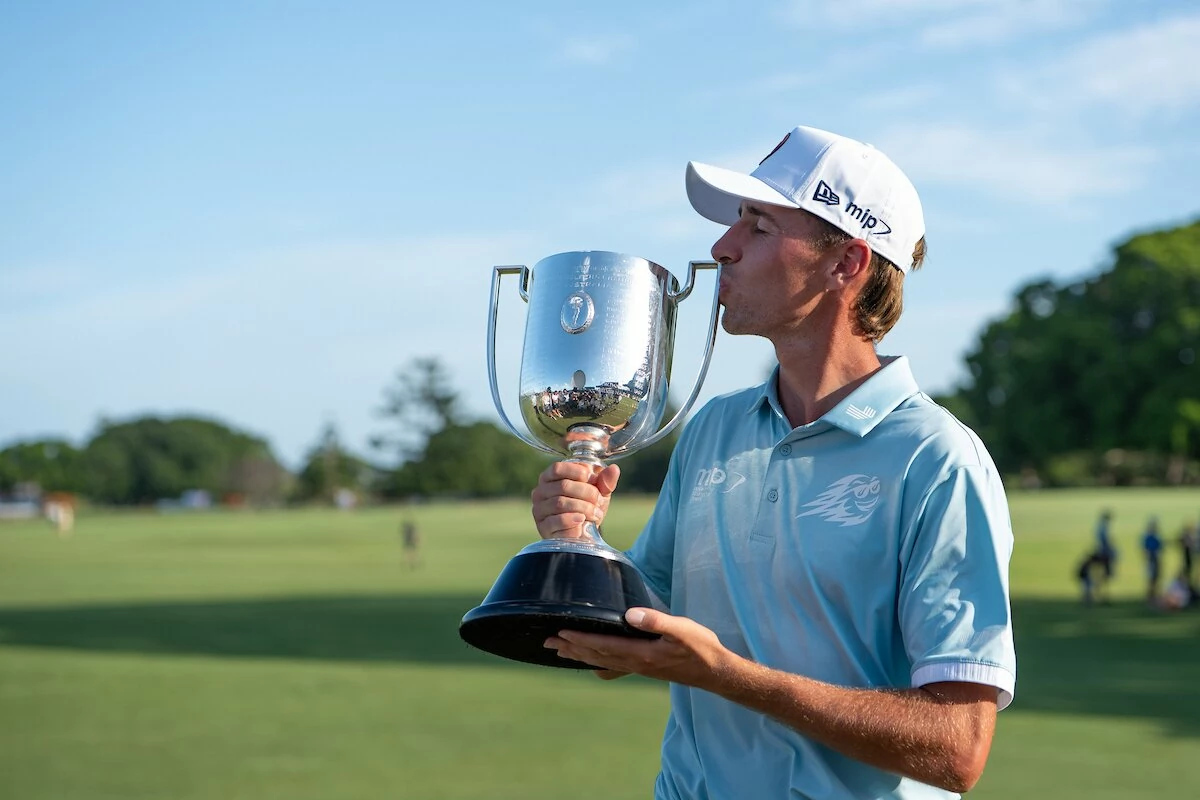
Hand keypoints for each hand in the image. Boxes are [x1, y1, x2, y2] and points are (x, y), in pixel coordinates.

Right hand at [531, 461, 619, 539]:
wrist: (583, 532)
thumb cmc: (587, 506)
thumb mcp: (599, 491)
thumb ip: (606, 480)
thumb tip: (614, 469)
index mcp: (550, 477)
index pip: (557, 468)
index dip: (576, 471)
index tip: (591, 478)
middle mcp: (540, 491)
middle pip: (563, 486)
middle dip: (586, 493)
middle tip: (599, 501)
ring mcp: (539, 509)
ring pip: (560, 503)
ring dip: (583, 508)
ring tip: (595, 513)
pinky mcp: (543, 526)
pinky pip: (557, 520)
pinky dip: (572, 520)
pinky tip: (581, 521)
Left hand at [544, 608, 736, 690]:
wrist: (714, 671)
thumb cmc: (700, 648)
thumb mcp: (682, 629)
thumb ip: (656, 621)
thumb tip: (630, 614)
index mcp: (641, 653)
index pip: (604, 645)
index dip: (581, 639)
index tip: (560, 632)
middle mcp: (635, 664)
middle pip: (596, 656)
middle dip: (571, 648)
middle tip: (547, 642)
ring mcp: (638, 668)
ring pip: (601, 662)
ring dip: (579, 655)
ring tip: (559, 651)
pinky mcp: (644, 668)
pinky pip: (614, 668)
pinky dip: (598, 665)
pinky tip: (592, 667)